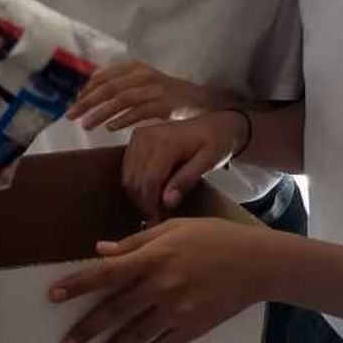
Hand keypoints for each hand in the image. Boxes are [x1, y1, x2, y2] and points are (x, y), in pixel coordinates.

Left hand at [49, 218, 276, 342]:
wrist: (258, 263)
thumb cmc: (215, 238)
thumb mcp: (175, 228)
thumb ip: (135, 241)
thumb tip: (100, 251)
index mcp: (154, 257)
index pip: (106, 273)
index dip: (78, 284)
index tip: (53, 296)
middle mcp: (162, 286)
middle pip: (115, 310)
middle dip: (86, 330)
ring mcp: (178, 310)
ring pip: (135, 335)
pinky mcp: (194, 327)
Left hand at [68, 62, 201, 132]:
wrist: (203, 101)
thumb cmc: (168, 94)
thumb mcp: (143, 84)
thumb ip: (120, 85)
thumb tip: (89, 93)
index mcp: (136, 67)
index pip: (104, 76)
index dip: (86, 89)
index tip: (74, 102)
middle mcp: (144, 75)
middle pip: (109, 87)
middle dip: (87, 102)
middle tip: (71, 116)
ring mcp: (155, 88)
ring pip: (122, 99)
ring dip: (101, 113)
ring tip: (86, 125)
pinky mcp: (166, 104)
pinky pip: (139, 112)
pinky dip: (123, 120)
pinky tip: (110, 128)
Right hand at [122, 113, 247, 217]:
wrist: (213, 123)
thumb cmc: (215, 142)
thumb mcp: (208, 161)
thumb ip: (186, 180)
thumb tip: (167, 202)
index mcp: (166, 142)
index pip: (149, 180)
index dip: (151, 204)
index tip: (157, 219)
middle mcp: (147, 136)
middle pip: (135, 179)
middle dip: (143, 203)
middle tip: (155, 218)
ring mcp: (139, 135)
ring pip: (127, 175)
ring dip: (136, 195)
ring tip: (153, 208)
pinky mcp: (136, 137)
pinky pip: (127, 167)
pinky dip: (134, 183)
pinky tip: (148, 193)